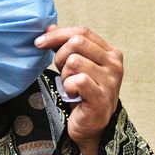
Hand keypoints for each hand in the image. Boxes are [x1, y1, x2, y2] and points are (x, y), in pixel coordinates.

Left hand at [35, 25, 122, 154]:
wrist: (92, 127)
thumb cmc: (84, 94)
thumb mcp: (77, 66)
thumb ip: (67, 46)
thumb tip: (50, 27)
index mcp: (110, 52)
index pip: (82, 32)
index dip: (58, 35)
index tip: (39, 42)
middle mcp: (114, 64)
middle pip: (77, 42)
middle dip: (60, 56)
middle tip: (61, 72)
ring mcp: (110, 81)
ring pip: (74, 61)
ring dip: (65, 75)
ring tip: (70, 86)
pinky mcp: (101, 97)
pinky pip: (77, 81)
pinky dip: (68, 87)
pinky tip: (72, 95)